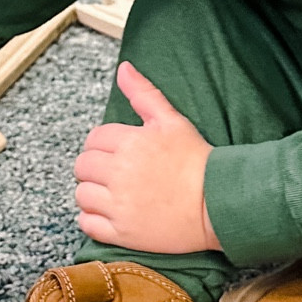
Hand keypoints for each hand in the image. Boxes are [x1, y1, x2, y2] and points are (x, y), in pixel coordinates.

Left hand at [74, 63, 220, 255]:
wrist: (219, 204)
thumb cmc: (197, 161)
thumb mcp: (173, 120)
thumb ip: (144, 93)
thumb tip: (123, 68)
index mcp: (129, 143)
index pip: (94, 139)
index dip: (105, 144)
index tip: (120, 152)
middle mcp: (119, 174)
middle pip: (82, 166)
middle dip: (95, 167)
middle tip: (116, 172)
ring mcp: (119, 206)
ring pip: (81, 195)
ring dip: (92, 193)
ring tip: (113, 193)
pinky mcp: (122, 232)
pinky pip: (87, 224)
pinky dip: (92, 219)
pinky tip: (110, 213)